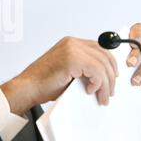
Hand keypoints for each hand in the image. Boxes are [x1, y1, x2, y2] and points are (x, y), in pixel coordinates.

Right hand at [1, 36, 118, 114]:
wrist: (28, 87)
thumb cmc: (43, 83)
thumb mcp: (68, 71)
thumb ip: (84, 68)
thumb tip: (103, 78)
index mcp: (71, 43)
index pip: (100, 49)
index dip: (110, 64)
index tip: (113, 78)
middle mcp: (72, 43)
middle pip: (104, 55)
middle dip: (111, 76)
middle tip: (109, 92)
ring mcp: (71, 49)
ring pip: (102, 64)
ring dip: (106, 84)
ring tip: (102, 97)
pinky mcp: (71, 59)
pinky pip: (96, 70)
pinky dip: (98, 83)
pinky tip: (90, 90)